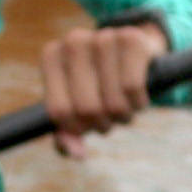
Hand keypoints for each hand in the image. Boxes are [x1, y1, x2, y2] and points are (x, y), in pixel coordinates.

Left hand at [40, 21, 165, 159]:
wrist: (136, 52)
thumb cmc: (101, 85)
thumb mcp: (78, 108)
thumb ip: (68, 135)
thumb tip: (76, 153)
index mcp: (52, 56)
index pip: (59, 112)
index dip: (78, 129)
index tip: (87, 124)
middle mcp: (73, 41)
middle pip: (86, 109)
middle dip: (102, 124)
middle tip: (109, 118)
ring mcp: (102, 37)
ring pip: (112, 101)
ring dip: (123, 116)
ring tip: (124, 107)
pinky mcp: (131, 38)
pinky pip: (132, 87)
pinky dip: (139, 103)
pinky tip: (138, 98)